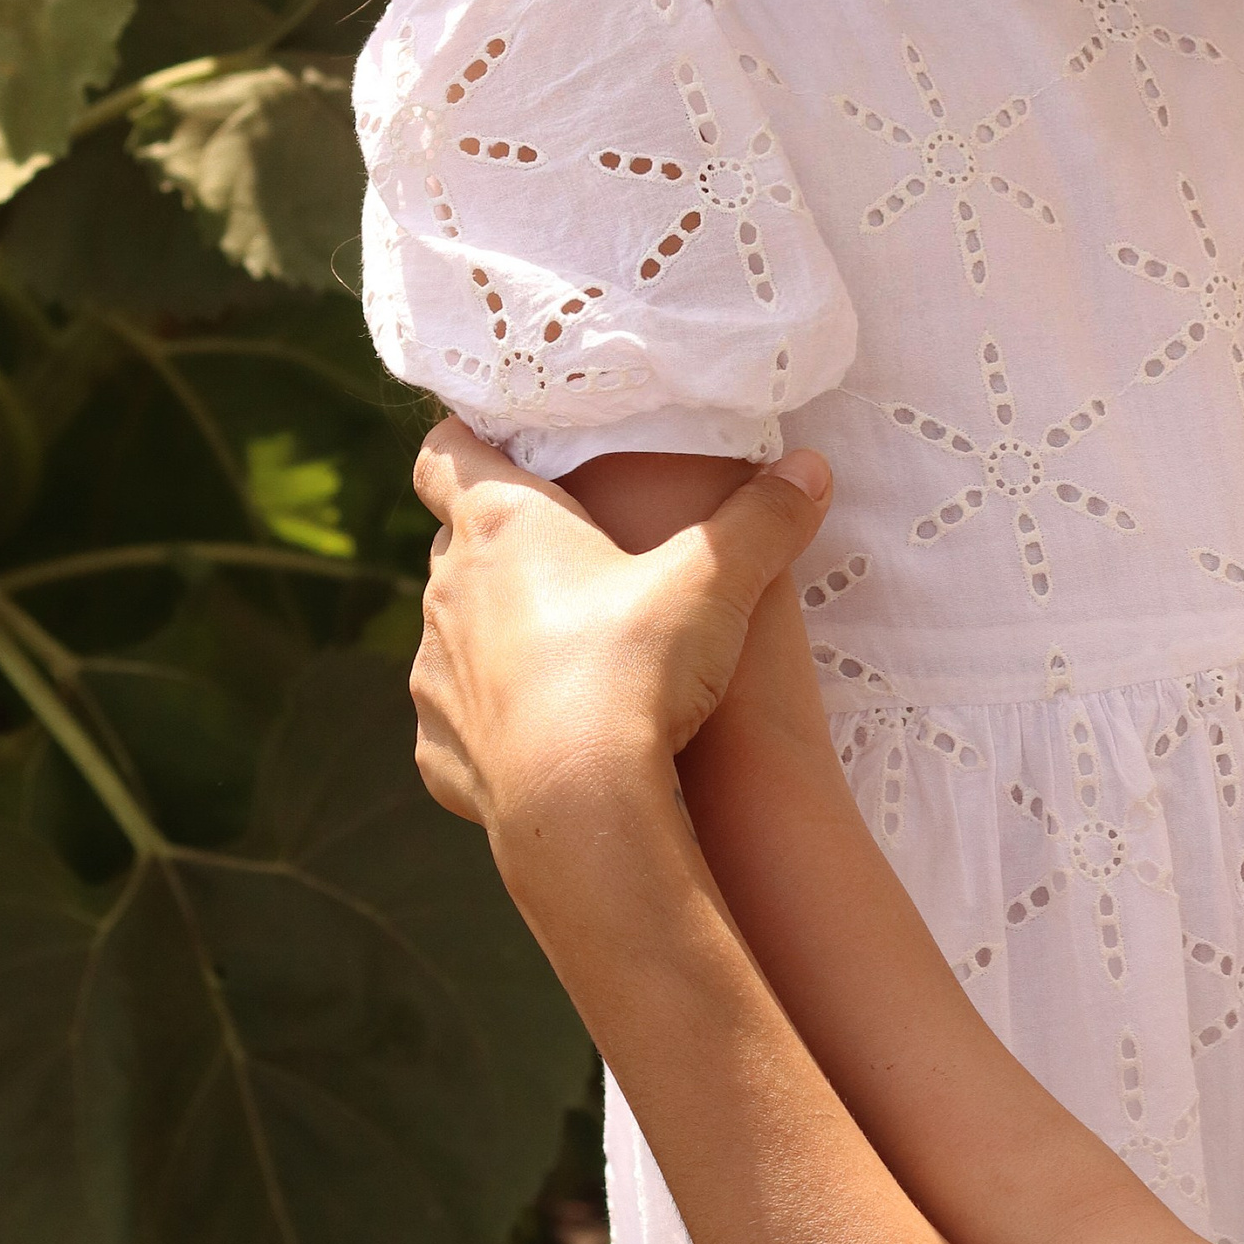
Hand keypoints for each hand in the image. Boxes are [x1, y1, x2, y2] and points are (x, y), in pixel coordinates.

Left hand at [409, 417, 832, 831]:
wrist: (578, 805)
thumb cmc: (634, 666)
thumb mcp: (715, 583)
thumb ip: (762, 519)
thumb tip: (810, 467)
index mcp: (500, 525)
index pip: (446, 453)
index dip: (465, 438)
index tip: (498, 441)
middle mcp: (448, 592)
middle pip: (458, 543)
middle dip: (505, 542)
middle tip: (571, 549)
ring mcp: (434, 675)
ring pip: (457, 633)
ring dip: (499, 633)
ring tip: (567, 650)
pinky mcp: (439, 750)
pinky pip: (462, 721)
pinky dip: (496, 720)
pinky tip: (548, 736)